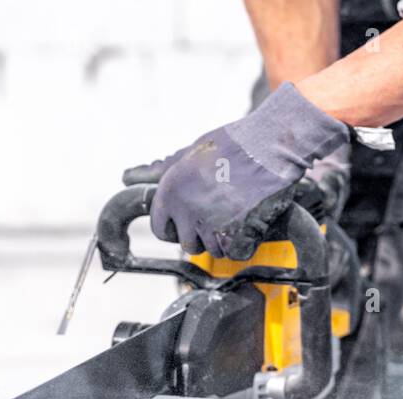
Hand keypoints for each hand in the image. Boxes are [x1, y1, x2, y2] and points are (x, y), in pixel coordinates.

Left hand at [122, 83, 347, 259]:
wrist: (273, 143)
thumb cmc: (235, 142)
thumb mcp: (192, 151)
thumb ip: (164, 170)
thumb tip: (129, 175)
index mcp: (171, 189)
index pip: (161, 229)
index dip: (176, 226)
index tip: (190, 220)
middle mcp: (188, 209)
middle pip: (186, 244)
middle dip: (200, 235)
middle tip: (219, 215)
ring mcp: (213, 223)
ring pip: (212, 250)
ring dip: (224, 239)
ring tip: (237, 212)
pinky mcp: (238, 233)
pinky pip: (235, 253)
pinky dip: (244, 243)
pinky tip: (249, 222)